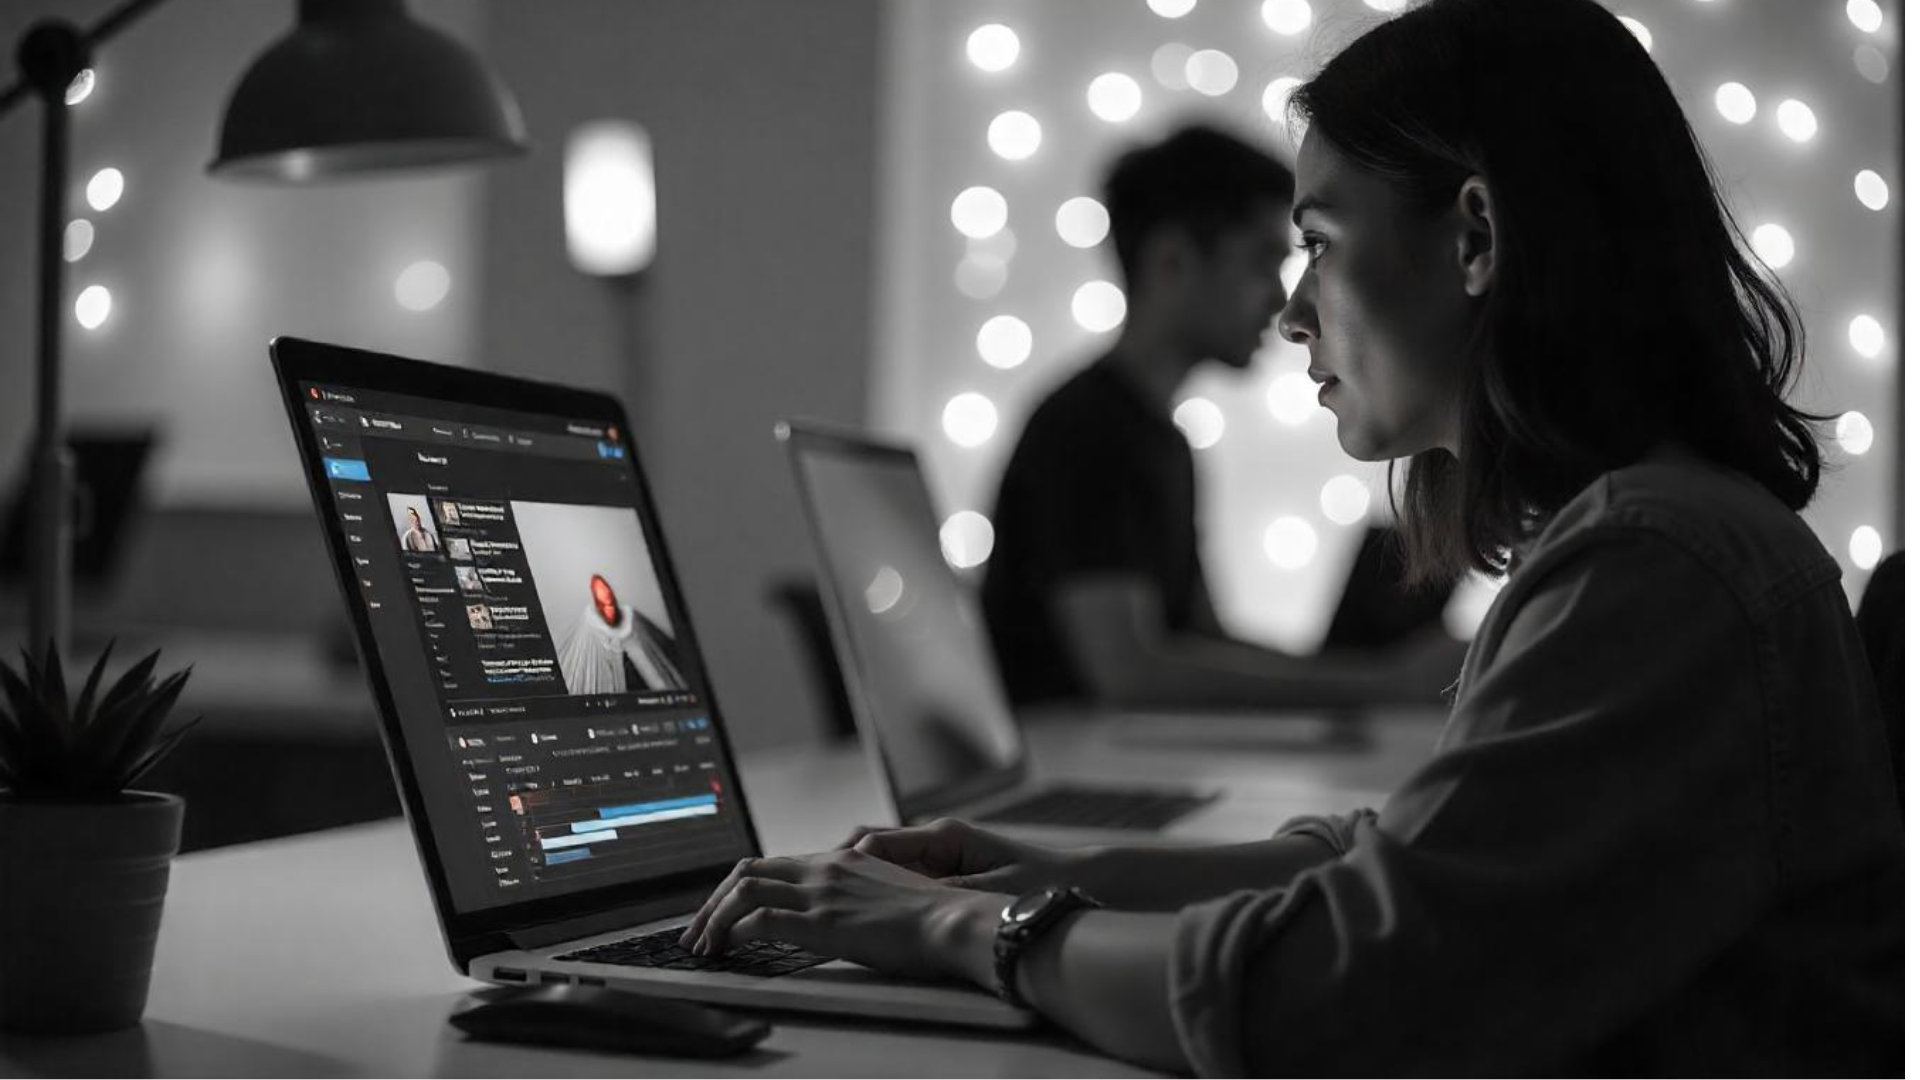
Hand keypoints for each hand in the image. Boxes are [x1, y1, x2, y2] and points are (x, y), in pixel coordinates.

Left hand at [677, 849, 1005, 984]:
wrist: (953, 920)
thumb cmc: (932, 918)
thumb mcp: (887, 895)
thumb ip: (857, 896)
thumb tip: (842, 916)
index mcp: (840, 860)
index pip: (773, 865)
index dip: (738, 889)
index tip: (722, 914)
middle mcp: (824, 868)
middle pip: (747, 870)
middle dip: (712, 901)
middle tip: (697, 932)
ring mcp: (821, 893)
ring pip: (743, 890)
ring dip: (713, 918)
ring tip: (702, 946)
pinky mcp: (821, 922)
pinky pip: (759, 920)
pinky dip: (732, 933)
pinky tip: (727, 951)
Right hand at [836, 817, 1082, 895]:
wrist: (1074, 880)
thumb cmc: (1038, 884)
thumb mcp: (987, 892)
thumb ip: (944, 894)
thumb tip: (903, 900)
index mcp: (945, 836)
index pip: (877, 841)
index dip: (848, 862)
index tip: (827, 884)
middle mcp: (936, 839)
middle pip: (870, 846)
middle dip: (836, 866)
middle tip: (805, 887)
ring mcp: (938, 854)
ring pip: (879, 861)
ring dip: (852, 878)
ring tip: (822, 901)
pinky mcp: (945, 871)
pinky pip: (898, 876)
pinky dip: (875, 888)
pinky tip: (859, 912)